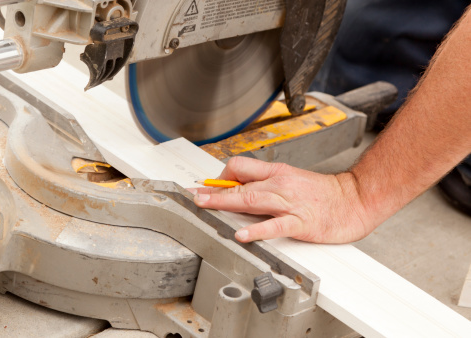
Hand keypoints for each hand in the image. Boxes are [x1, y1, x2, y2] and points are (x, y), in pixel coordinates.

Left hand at [189, 157, 371, 243]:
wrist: (355, 199)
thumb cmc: (324, 193)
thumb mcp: (292, 180)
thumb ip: (267, 183)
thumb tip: (241, 189)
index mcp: (277, 172)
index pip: (240, 167)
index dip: (221, 177)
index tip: (207, 187)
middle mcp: (280, 184)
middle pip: (240, 183)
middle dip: (214, 191)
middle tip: (194, 197)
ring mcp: (290, 202)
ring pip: (252, 199)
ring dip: (225, 203)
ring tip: (205, 207)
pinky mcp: (301, 222)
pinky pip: (275, 225)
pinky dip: (257, 231)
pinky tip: (243, 235)